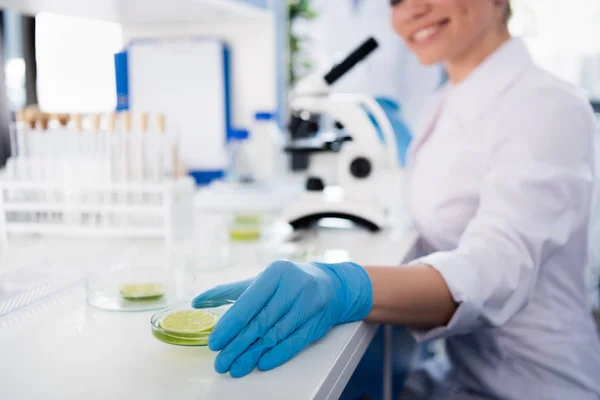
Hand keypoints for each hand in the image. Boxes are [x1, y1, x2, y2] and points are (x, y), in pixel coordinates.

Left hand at [191, 260, 372, 377]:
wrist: (330, 285)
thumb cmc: (287, 282)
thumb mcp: (260, 281)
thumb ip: (229, 291)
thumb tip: (197, 301)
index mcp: (276, 272)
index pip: (249, 303)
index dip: (230, 325)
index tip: (214, 343)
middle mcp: (294, 286)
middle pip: (261, 322)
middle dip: (238, 345)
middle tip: (221, 362)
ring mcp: (309, 304)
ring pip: (276, 334)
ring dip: (254, 354)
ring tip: (236, 368)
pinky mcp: (319, 322)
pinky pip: (296, 341)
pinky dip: (278, 354)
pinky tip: (262, 363)